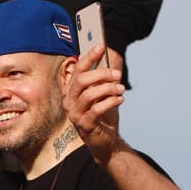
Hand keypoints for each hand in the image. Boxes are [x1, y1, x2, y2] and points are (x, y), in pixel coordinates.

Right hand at [64, 43, 124, 163]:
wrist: (105, 142)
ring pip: (89, 94)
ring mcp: (74, 114)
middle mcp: (69, 101)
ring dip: (108, 89)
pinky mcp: (84, 125)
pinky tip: (120, 100)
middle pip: (81, 80)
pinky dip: (110, 102)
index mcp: (71, 91)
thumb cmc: (102, 116)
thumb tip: (107, 59)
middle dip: (101, 74)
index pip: (77, 69)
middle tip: (117, 75)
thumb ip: (101, 80)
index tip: (101, 46)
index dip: (89, 57)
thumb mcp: (102, 95)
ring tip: (121, 90)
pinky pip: (96, 109)